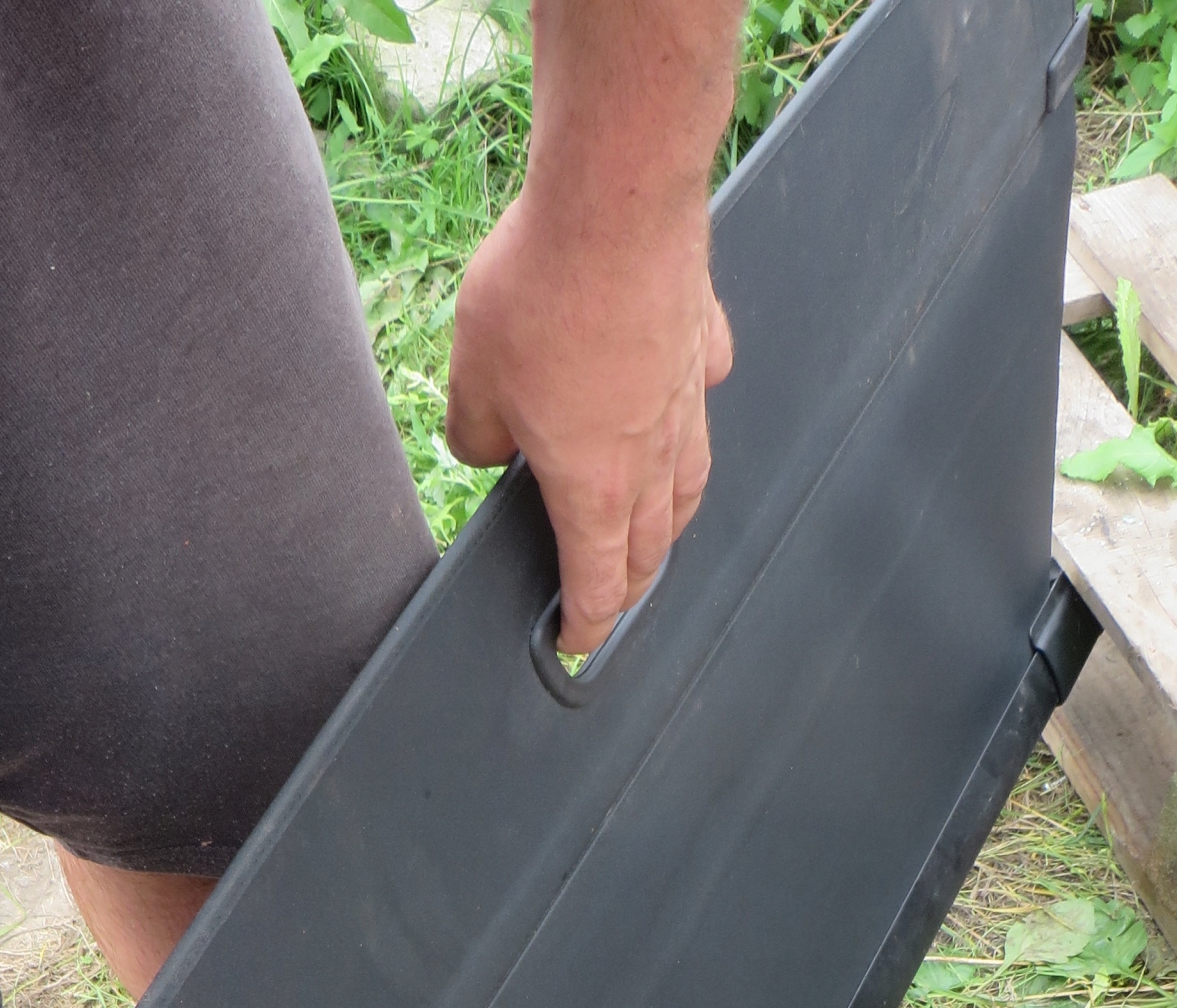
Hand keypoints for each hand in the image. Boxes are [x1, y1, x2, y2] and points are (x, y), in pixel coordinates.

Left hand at [444, 0, 743, 657]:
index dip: (588, 624)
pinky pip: (701, 400)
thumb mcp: (474, 376)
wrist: (618, 195)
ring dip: (670, 523)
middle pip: (653, 547)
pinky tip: (678, 407)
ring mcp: (689, 400)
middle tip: (612, 598)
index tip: (578, 644)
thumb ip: (477, 432)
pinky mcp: (703, 342)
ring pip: (688, 487)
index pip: (599, 582)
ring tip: (655, 532)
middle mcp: (653, 455)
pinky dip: (689, 421)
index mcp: (594, 485)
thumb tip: (489, 450)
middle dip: (631, 585)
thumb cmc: (542, 289)